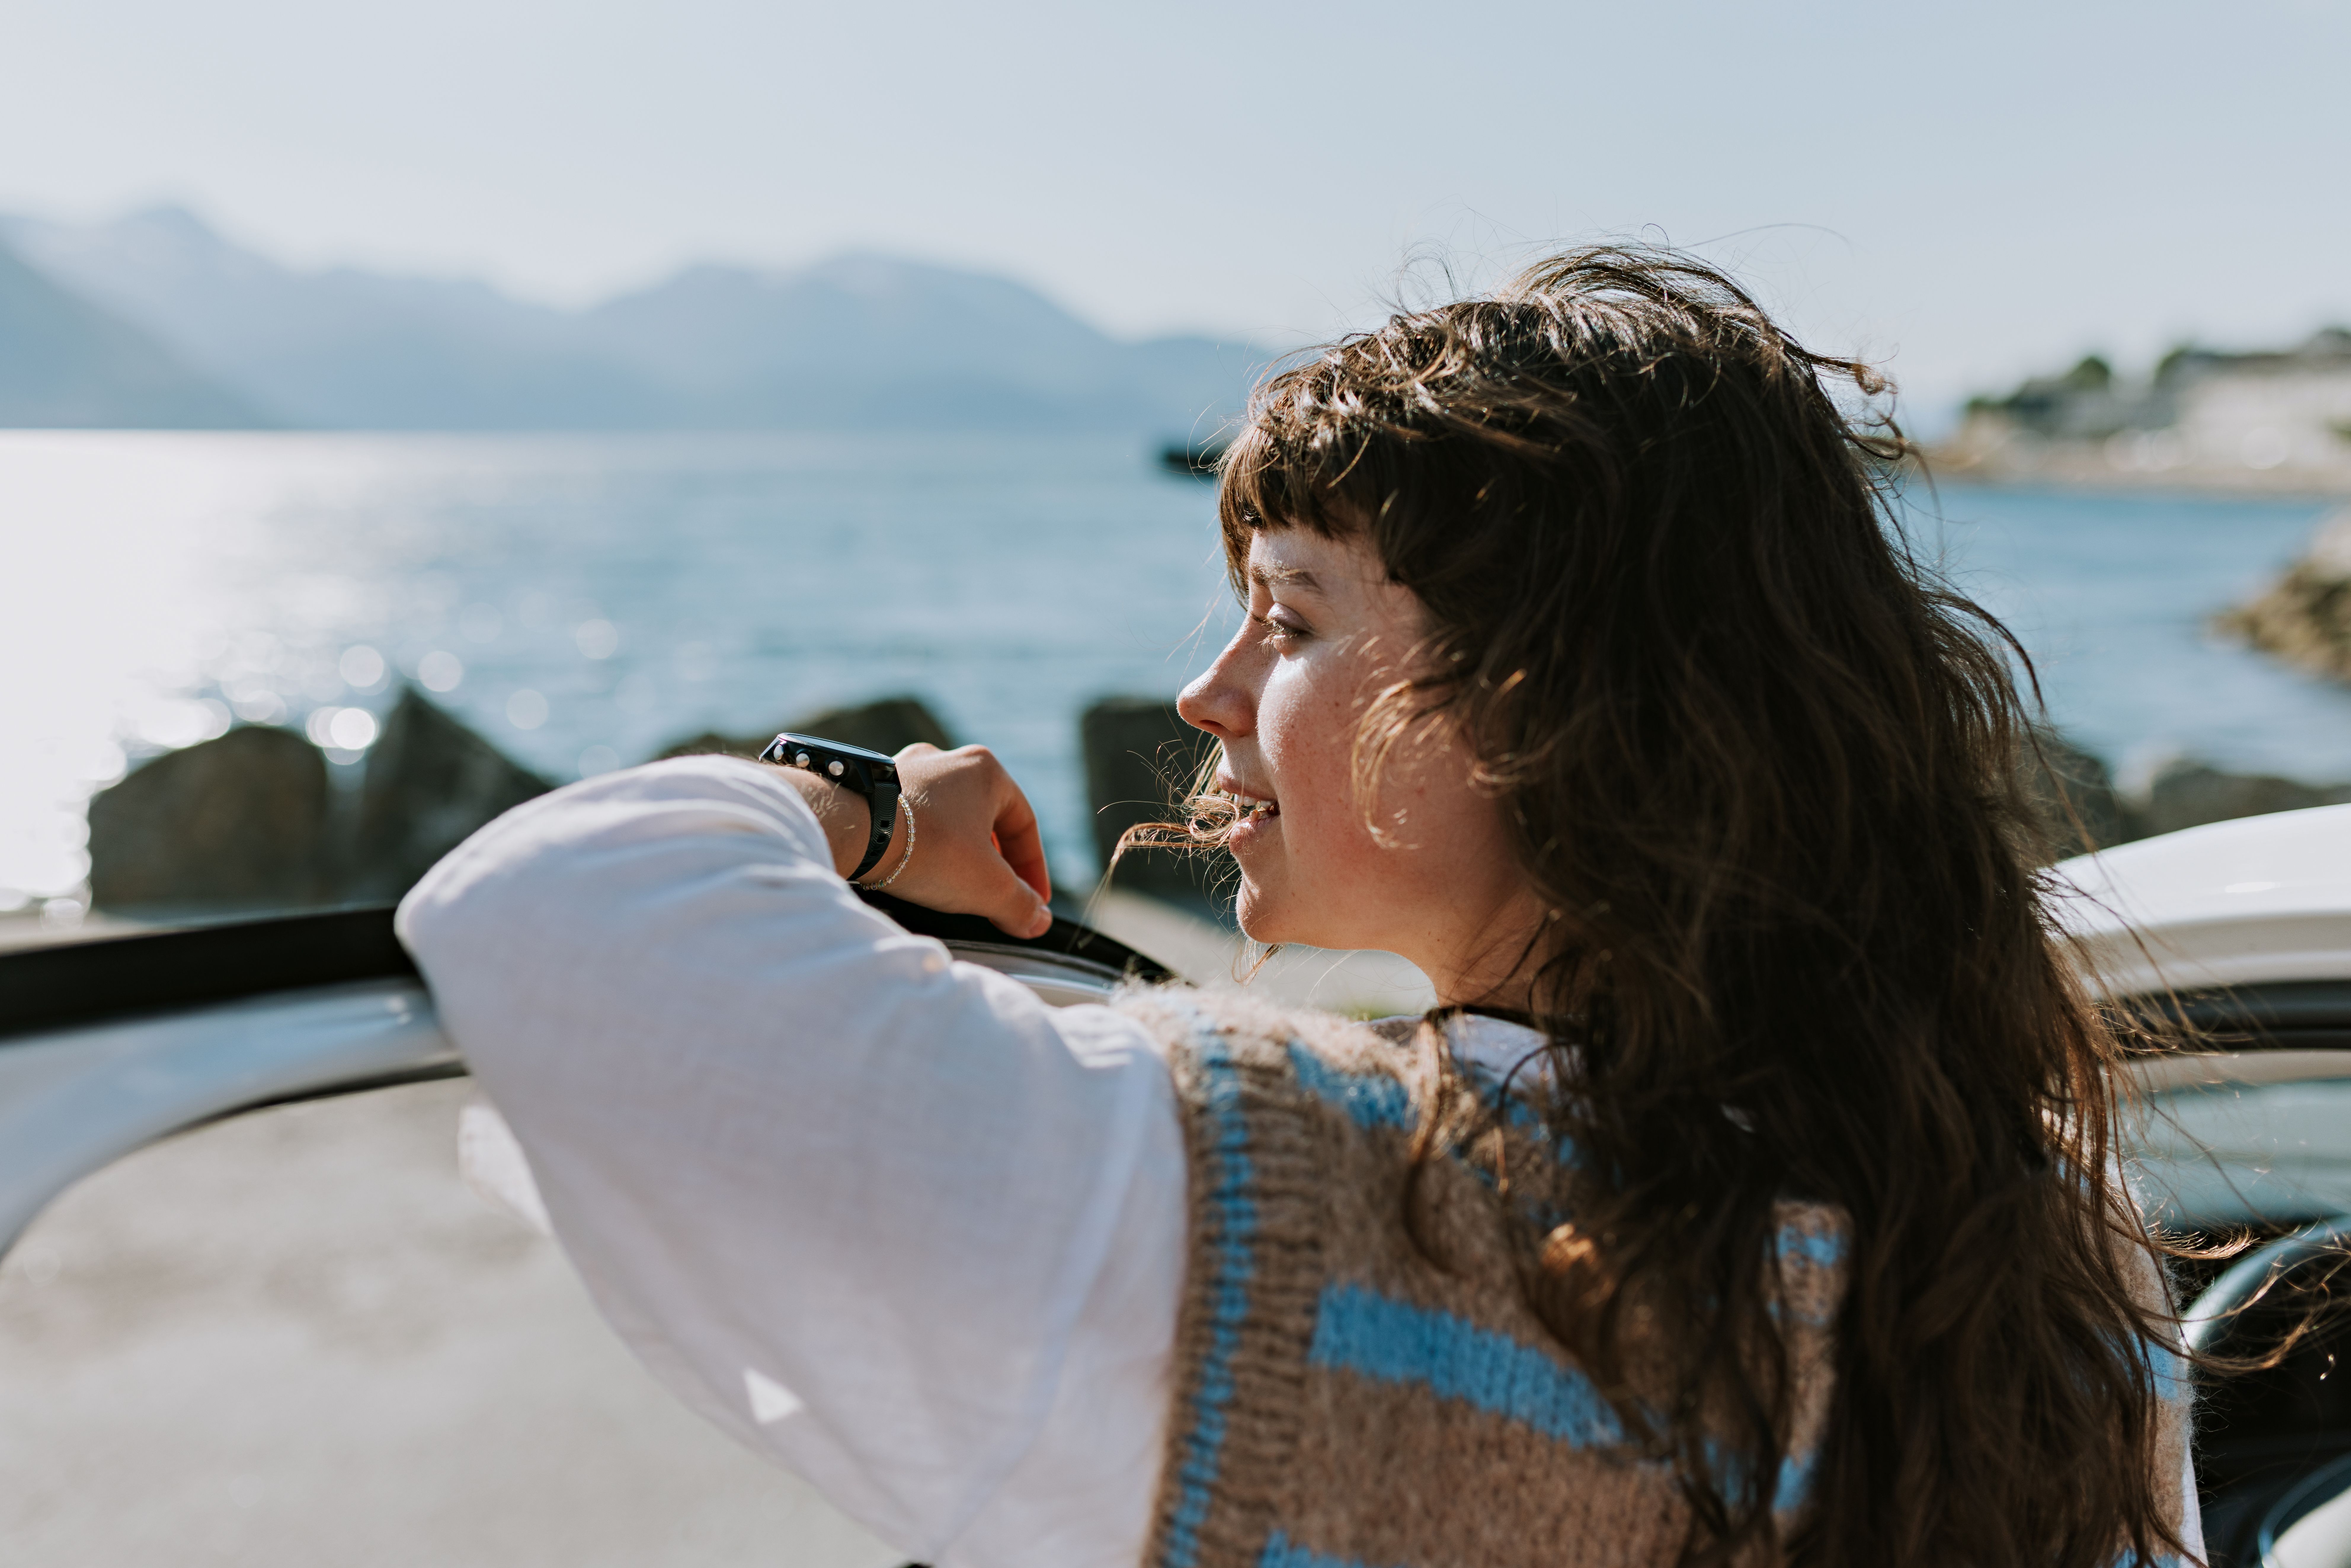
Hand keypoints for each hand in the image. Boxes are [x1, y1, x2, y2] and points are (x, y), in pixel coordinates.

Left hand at [869, 743, 1053, 937]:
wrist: (849, 831)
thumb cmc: (927, 849)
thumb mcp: (987, 886)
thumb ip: (1020, 905)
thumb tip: (1036, 920)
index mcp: (985, 770)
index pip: (1024, 824)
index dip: (1033, 869)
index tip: (1032, 901)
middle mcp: (946, 760)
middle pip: (986, 819)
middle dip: (995, 862)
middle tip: (996, 897)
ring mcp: (905, 770)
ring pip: (947, 819)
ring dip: (958, 853)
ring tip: (955, 887)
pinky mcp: (873, 787)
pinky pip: (911, 821)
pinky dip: (922, 847)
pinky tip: (916, 872)